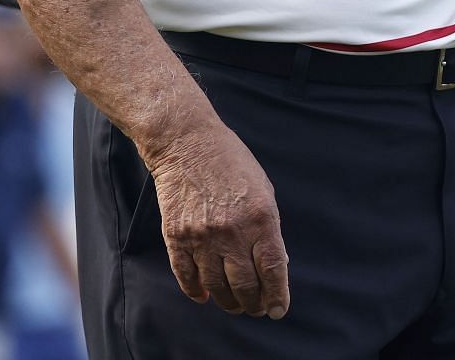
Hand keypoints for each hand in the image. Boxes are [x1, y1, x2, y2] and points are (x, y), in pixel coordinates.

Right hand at [144, 125, 290, 318]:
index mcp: (260, 217)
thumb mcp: (263, 190)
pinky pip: (187, 276)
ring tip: (234, 305)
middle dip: (253, 304)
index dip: (277, 296)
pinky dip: (196, 291)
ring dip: (228, 302)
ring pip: (216, 287)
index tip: (278, 310)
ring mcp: (202, 236)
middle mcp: (232, 231)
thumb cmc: (232, 164)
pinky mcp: (176, 236)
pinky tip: (205, 295)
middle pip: (245, 285)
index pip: (272, 269)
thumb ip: (269, 228)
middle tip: (256, 309)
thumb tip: (275, 265)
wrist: (187, 143)